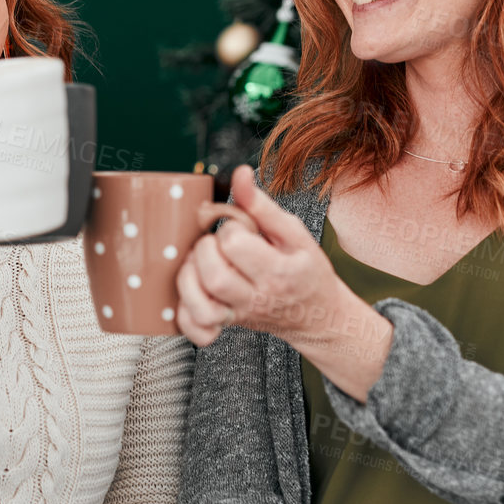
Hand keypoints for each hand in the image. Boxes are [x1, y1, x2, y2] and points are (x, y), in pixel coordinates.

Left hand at [175, 164, 341, 348]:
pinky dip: (185, 314)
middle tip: (215, 245)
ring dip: (189, 280)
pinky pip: (197, 329)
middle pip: (214, 277)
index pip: (235, 245)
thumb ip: (262, 205)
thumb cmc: (306, 271)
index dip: (229, 229)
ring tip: (200, 264)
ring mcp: (239, 315)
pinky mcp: (226, 325)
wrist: (318, 316)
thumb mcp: (294, 234)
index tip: (238, 229)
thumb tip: (240, 174)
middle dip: (205, 251)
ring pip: (200, 307)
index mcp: (278, 271)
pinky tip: (192, 292)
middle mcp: (256, 298)